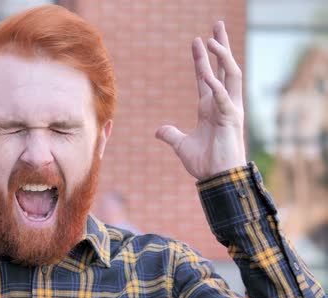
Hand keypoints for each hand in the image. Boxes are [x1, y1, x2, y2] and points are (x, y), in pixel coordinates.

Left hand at [156, 21, 245, 180]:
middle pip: (223, 68)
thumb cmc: (204, 163)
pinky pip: (223, 98)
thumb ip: (171, 134)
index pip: (206, 76)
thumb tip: (158, 130)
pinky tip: (205, 74)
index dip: (201, 59)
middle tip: (217, 25)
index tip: (197, 40)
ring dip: (221, 57)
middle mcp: (221, 104)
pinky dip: (215, 86)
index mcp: (210, 107)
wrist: (215, 179)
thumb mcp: (181, 145)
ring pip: (230, 76)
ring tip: (212, 40)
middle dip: (220, 46)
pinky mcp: (231, 120)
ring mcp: (229, 110)